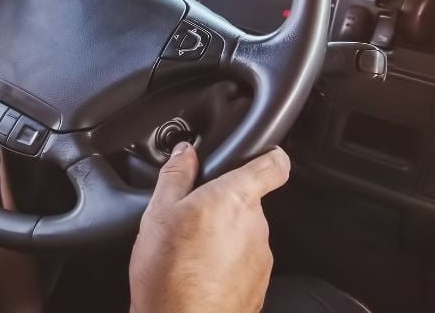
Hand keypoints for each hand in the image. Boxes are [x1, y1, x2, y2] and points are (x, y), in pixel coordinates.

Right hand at [128, 144, 289, 312]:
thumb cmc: (170, 274)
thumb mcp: (159, 214)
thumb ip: (176, 176)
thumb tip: (185, 153)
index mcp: (235, 198)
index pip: (275, 165)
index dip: (270, 157)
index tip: (263, 156)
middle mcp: (256, 224)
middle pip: (249, 203)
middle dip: (225, 208)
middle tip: (194, 220)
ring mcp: (260, 256)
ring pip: (245, 235)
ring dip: (224, 238)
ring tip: (191, 252)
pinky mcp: (259, 282)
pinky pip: (244, 263)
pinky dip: (226, 265)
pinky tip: (200, 274)